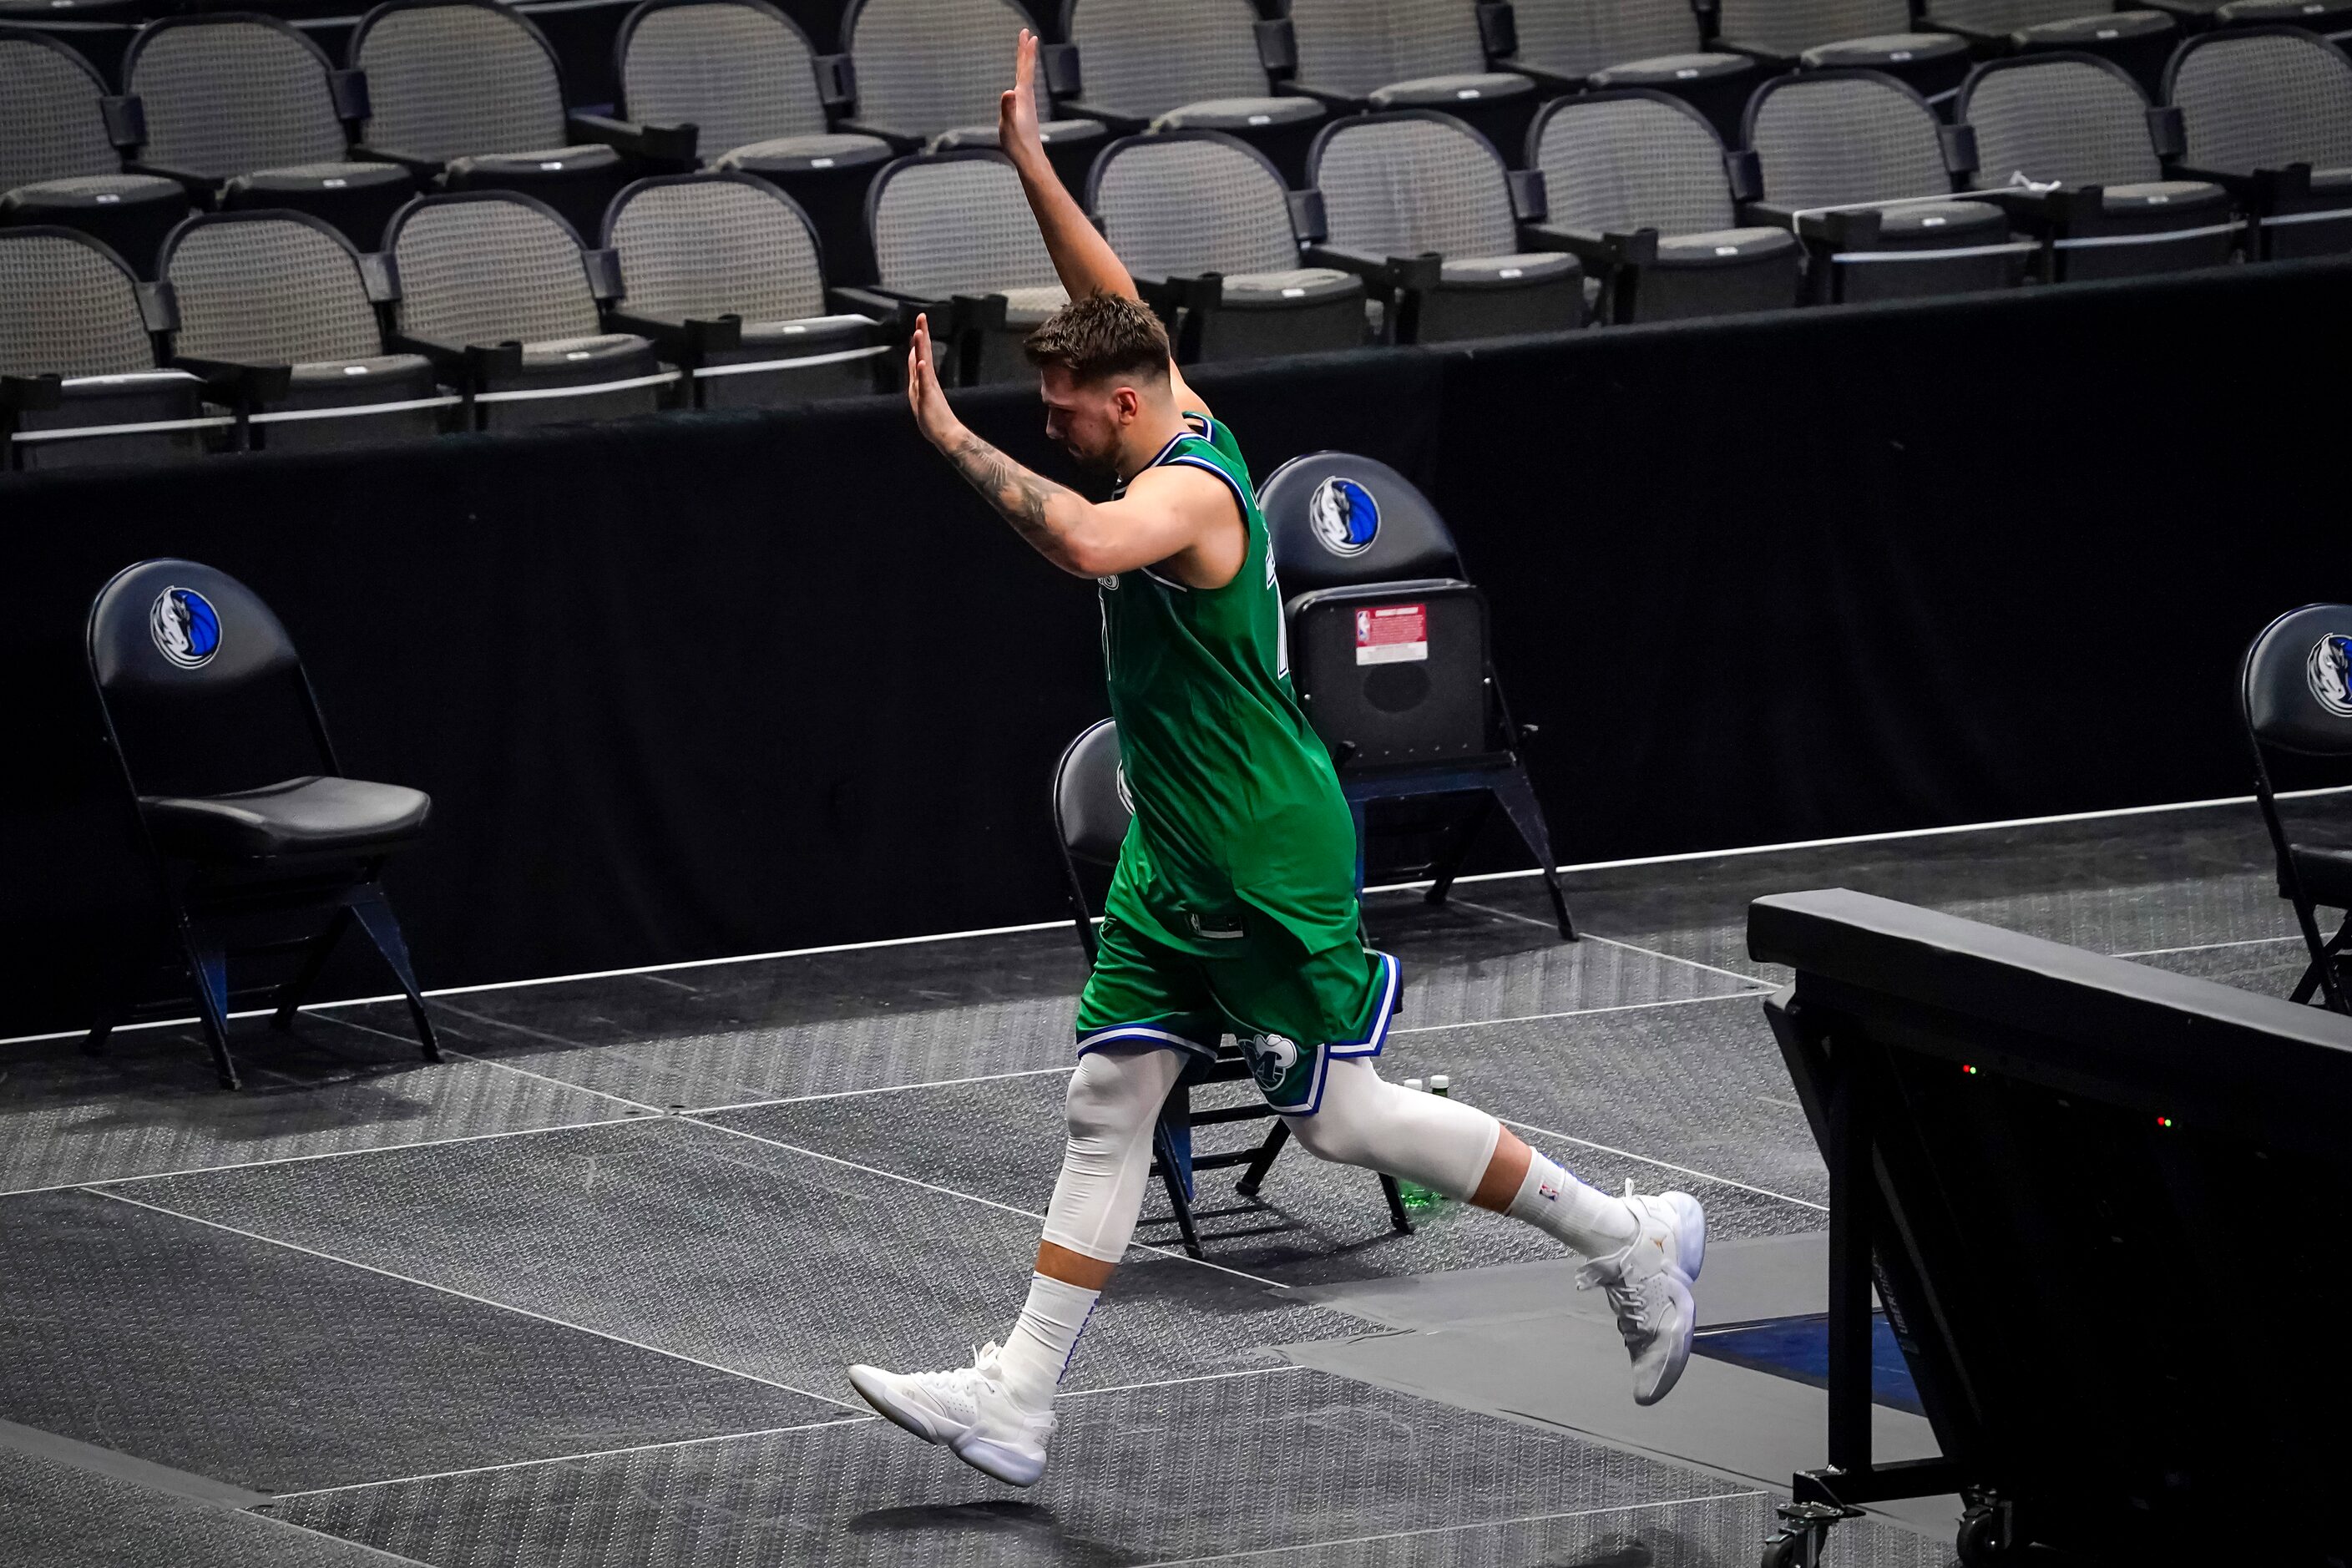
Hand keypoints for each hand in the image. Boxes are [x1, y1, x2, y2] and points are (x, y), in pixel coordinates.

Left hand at [906, 312, 961, 450]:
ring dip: (921, 347)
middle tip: (922, 316)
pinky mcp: (928, 398)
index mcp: (924, 378)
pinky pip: (925, 383)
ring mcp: (928, 388)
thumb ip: (917, 374)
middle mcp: (927, 379)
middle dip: (922, 333)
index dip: (919, 337)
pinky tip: (921, 361)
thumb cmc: (933, 417)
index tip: (919, 322)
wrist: (946, 434)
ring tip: (919, 332)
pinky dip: (923, 371)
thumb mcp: (920, 391)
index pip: (920, 353)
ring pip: (923, 364)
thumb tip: (915, 358)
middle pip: (923, 352)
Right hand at [998, 28, 1044, 166]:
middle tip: (1028, 35)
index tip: (1028, 35)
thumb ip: (1008, 108)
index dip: (1025, 52)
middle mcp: (1026, 98)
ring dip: (1025, 64)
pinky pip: (1023, 88)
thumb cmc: (1018, 144)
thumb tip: (1008, 92)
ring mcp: (1026, 105)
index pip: (1024, 69)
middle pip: (1026, 70)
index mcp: (1023, 97)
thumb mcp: (1008, 125)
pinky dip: (1022, 78)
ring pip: (1026, 78)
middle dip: (1026, 52)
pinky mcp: (1024, 112)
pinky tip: (1020, 83)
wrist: (1029, 159)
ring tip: (1025, 54)